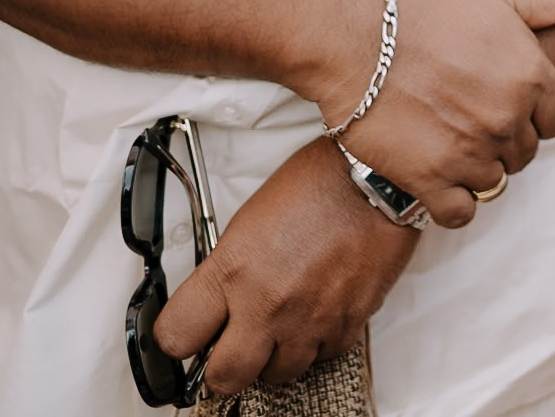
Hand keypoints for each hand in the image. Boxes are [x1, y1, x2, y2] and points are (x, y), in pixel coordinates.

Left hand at [155, 137, 420, 398]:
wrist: (378, 176)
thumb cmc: (318, 185)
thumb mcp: (249, 222)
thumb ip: (228, 271)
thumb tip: (219, 304)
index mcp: (232, 271)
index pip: (176, 336)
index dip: (178, 339)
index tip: (188, 335)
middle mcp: (268, 303)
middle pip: (225, 377)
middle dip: (223, 369)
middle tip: (231, 350)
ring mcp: (310, 317)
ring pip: (279, 374)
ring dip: (275, 356)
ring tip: (281, 327)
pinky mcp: (349, 321)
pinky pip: (325, 354)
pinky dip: (318, 342)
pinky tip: (318, 314)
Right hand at [316, 0, 554, 228]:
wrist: (360, 41)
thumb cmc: (431, 16)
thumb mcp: (502, 2)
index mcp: (532, 78)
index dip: (537, 114)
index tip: (508, 104)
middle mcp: (508, 119)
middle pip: (527, 152)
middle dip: (504, 139)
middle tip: (468, 117)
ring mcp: (471, 152)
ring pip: (495, 182)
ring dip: (476, 168)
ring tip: (448, 141)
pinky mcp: (431, 180)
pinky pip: (461, 213)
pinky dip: (452, 202)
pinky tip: (437, 178)